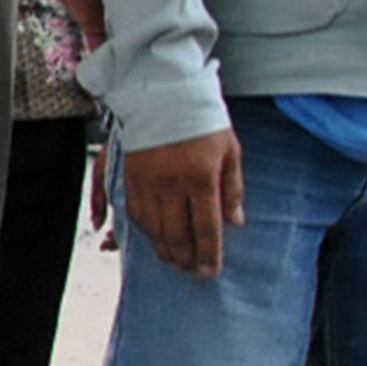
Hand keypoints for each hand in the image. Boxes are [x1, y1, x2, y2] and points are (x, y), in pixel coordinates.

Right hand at [124, 128, 243, 277]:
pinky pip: (136, 214)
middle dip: (186, 259)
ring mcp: (148, 183)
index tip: (211, 270)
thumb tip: (235, 221)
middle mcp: (171, 185)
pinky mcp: (131, 177)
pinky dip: (145, 231)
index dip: (209, 254)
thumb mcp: (230, 151)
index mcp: (201, 178)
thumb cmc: (201, 119)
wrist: (164, 94)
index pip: (207, 228)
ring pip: (154, 229)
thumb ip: (233, 189)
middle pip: (177, 235)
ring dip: (164, 250)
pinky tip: (154, 238)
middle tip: (193, 271)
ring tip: (175, 261)